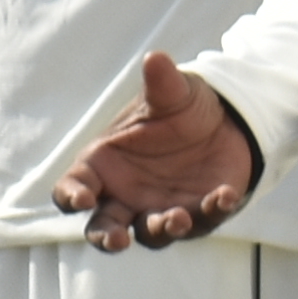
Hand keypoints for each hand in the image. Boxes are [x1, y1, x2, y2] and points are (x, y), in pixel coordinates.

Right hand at [58, 51, 260, 251]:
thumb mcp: (172, 93)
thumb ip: (161, 83)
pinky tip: (222, 195)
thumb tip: (156, 58)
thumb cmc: (181, 109)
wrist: (227, 121)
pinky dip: (210, 212)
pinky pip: (201, 222)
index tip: (83, 198)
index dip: (71, 196)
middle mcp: (125, 194)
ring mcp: (159, 208)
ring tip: (176, 217)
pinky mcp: (197, 214)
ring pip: (149, 234)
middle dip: (107, 238)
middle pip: (103, 228)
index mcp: (104, 165)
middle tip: (117, 240)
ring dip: (160, 229)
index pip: (73, 188)